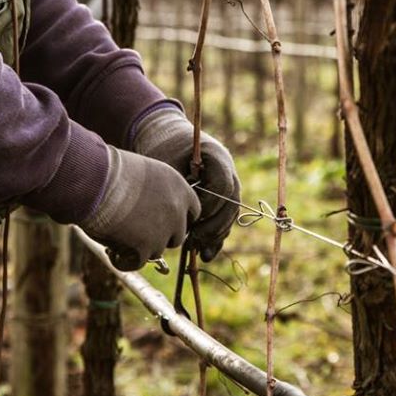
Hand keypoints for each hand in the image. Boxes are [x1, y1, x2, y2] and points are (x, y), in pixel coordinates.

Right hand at [80, 146, 200, 270]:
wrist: (96, 179)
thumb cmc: (110, 171)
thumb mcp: (142, 175)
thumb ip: (155, 194)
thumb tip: (151, 214)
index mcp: (178, 187)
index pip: (193, 211)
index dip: (177, 219)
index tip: (161, 221)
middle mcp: (176, 210)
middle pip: (177, 235)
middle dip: (160, 237)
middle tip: (136, 232)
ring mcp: (163, 231)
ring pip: (157, 250)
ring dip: (139, 248)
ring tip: (115, 235)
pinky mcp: (145, 248)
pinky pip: (138, 263)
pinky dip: (124, 260)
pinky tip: (110, 251)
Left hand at [134, 108, 239, 260]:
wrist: (167, 139)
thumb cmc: (164, 149)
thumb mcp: (166, 163)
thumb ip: (177, 187)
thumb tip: (183, 219)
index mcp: (217, 157)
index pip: (223, 186)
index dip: (210, 205)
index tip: (191, 217)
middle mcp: (229, 172)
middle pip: (231, 204)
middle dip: (214, 225)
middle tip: (194, 240)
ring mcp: (229, 186)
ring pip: (230, 215)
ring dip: (216, 235)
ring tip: (199, 252)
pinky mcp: (222, 199)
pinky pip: (224, 221)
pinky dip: (216, 238)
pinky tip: (206, 255)